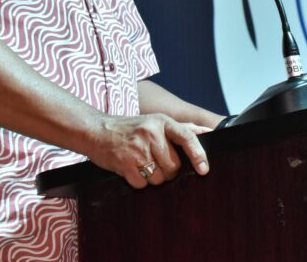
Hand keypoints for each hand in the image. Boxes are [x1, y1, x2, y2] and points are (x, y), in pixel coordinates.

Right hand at [88, 113, 209, 188]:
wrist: (97, 131)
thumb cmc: (132, 128)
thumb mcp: (157, 122)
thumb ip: (184, 128)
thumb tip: (209, 131)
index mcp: (162, 122)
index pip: (187, 138)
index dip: (198, 155)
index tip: (204, 169)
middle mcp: (151, 134)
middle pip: (173, 165)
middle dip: (168, 170)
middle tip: (156, 161)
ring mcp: (137, 149)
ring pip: (160, 178)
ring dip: (153, 177)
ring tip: (143, 164)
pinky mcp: (125, 164)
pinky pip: (143, 184)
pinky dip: (139, 182)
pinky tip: (132, 169)